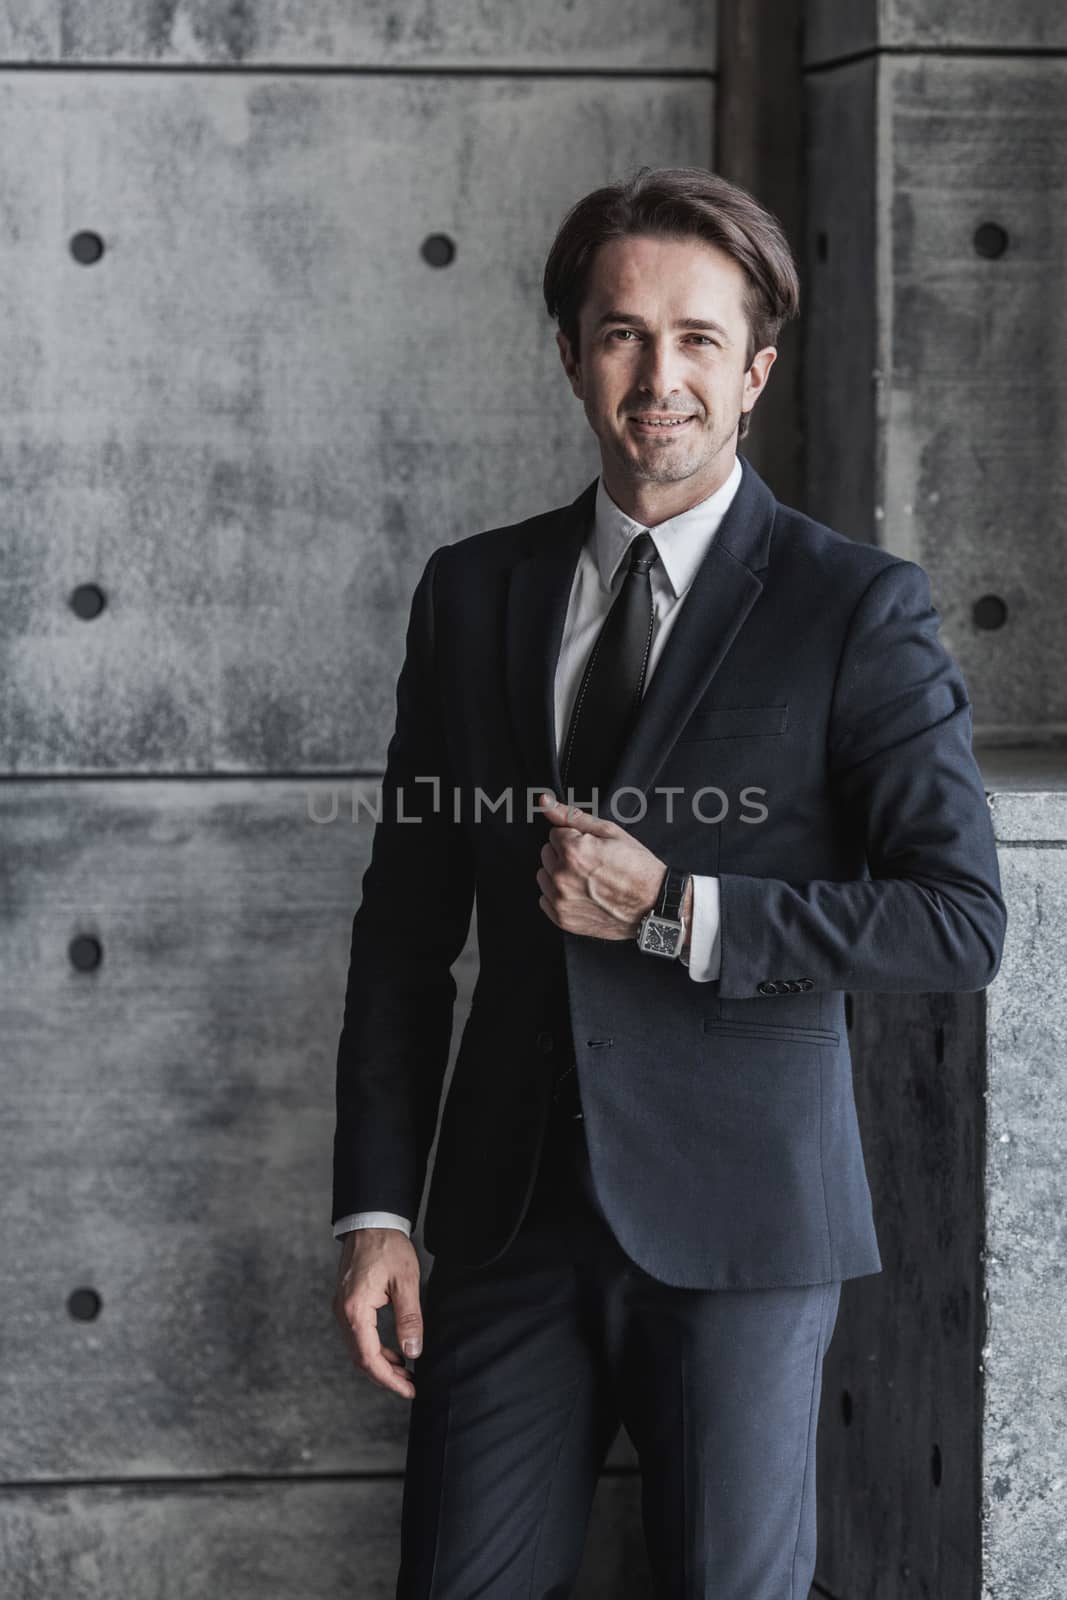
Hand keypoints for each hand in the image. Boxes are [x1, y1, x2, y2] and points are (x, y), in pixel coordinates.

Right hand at [333, 1228, 422, 1400]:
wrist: (370, 1221)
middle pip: (360, 1358)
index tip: (409, 1389)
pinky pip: (357, 1335)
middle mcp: (342, 1312)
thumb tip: (413, 1353)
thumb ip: (409, 1319)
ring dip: (379, 1363)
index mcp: (355, 1309)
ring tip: (405, 1372)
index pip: (369, 1357)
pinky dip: (374, 1348)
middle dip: (385, 1376)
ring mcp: (341, 1308)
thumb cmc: (388, 1247)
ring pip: (357, 1348)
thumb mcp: (405, 1282)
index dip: (389, 1379)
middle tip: (410, 1386)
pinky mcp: (346, 1303)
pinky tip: (393, 1351)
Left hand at [535, 791, 664, 940]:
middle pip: (547, 853)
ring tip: (586, 879)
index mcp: (573, 851)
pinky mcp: (562, 919)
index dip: (575, 838)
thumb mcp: (610, 832)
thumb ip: (571, 816)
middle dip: (564, 854)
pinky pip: (545, 900)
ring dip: (559, 874)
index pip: (555, 834)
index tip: (592, 848)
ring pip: (544, 875)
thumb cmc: (637, 868)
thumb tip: (544, 802)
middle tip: (592, 863)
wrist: (654, 904)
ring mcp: (561, 901)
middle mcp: (562, 877)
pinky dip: (559, 896)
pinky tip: (581, 894)